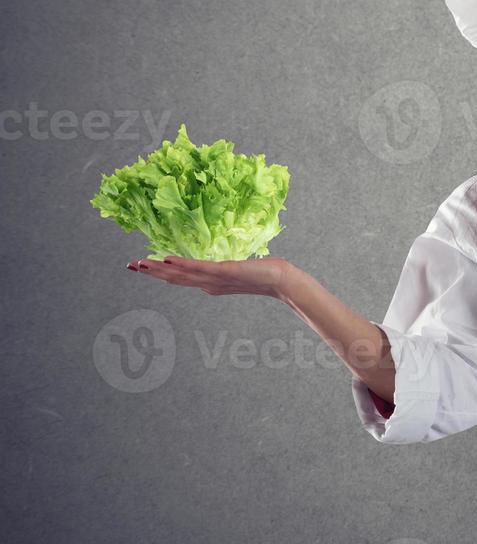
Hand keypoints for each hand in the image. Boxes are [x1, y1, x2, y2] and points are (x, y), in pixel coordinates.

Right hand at [127, 256, 291, 299]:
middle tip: (129, 265)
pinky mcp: (225, 272)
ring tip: (141, 263)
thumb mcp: (236, 272)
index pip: (178, 278)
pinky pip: (200, 268)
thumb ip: (222, 272)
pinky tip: (167, 260)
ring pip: (182, 275)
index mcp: (209, 283)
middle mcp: (208, 284)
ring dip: (160, 269)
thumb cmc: (262, 274)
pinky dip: (182, 265)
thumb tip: (213, 270)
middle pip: (174, 278)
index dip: (157, 273)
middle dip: (151, 272)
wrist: (281, 280)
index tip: (138, 266)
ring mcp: (215, 279)